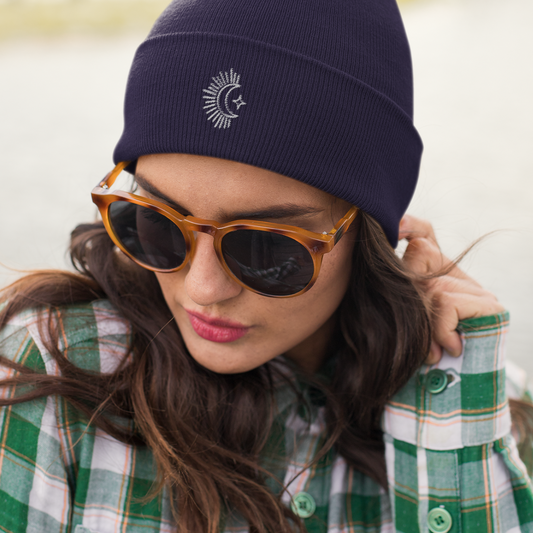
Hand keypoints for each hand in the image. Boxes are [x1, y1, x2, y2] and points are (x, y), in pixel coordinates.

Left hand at [399, 215, 504, 364]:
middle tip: (420, 338)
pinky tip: (450, 348)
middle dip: (410, 296)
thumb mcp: (396, 321)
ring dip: (424, 325)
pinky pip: (446, 302)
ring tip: (430, 352)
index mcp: (435, 275)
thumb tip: (385, 251)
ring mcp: (476, 290)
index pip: (424, 235)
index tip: (396, 229)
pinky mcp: (490, 307)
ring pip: (431, 284)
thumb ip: (392, 293)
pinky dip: (440, 329)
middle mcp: (457, 276)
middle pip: (421, 254)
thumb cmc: (413, 359)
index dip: (411, 226)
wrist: (454, 395)